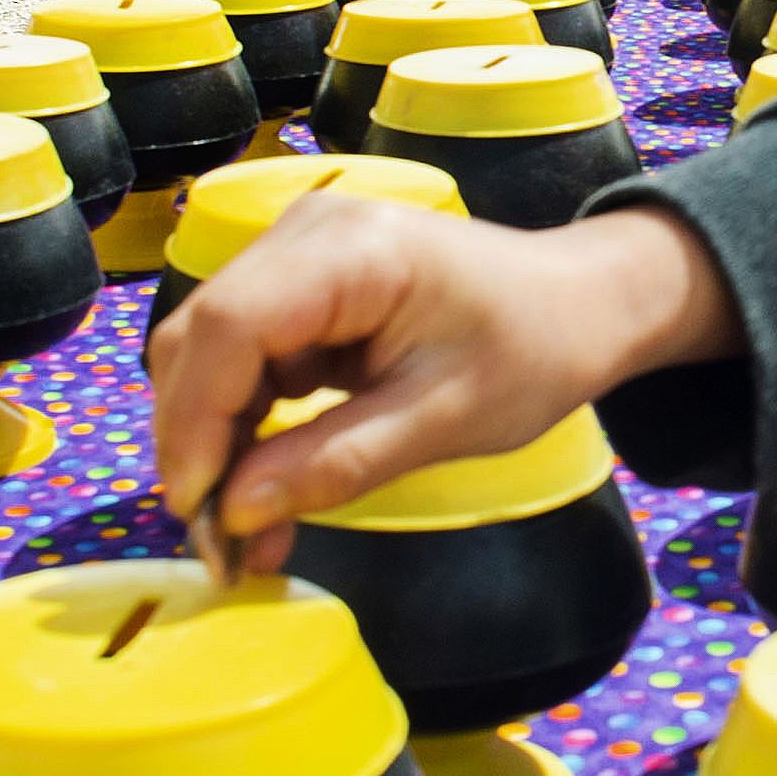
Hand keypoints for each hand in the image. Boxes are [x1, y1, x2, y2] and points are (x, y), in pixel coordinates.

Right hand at [149, 203, 742, 575]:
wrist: (580, 303)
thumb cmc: (534, 349)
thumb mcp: (445, 420)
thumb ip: (336, 463)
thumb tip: (234, 512)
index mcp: (352, 250)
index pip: (229, 326)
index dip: (196, 423)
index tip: (200, 511)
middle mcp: (306, 233)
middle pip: (202, 337)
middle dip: (197, 443)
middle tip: (221, 542)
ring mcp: (298, 254)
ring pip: (210, 353)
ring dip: (218, 443)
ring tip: (249, 532)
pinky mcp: (300, 286)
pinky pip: (245, 359)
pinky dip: (246, 425)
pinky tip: (268, 488)